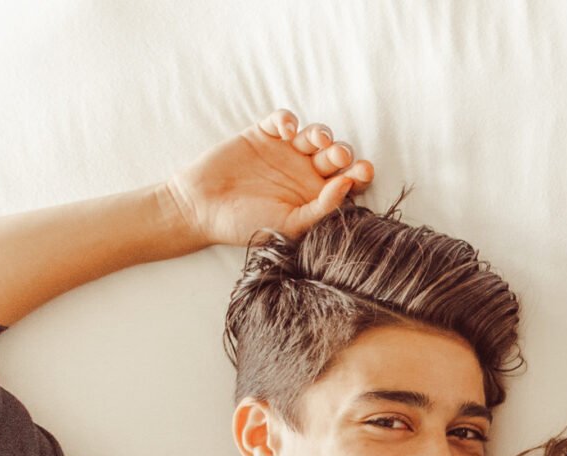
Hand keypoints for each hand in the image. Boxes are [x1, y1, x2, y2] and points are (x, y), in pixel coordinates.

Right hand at [163, 109, 373, 249]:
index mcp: (318, 195)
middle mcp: (306, 172)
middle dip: (341, 152)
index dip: (360, 174)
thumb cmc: (249, 224)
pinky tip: (287, 130)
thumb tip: (349, 183)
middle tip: (337, 156)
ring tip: (316, 140)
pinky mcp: (264, 134)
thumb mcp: (291, 224)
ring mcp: (286, 151)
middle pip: (336, 155)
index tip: (363, 171)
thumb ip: (323, 207)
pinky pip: (283, 120)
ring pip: (315, 135)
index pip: (349, 181)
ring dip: (321, 134)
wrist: (203, 209)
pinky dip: (288, 120)